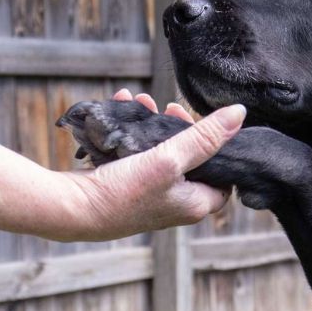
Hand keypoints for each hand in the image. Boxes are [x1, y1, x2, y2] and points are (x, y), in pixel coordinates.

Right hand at [57, 89, 245, 240]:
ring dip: (153, 126)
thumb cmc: (124, 191)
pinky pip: (138, 155)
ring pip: (162, 154)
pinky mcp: (128, 189)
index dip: (218, 149)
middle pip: (192, 161)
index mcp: (196, 205)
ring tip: (142, 102)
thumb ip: (205, 137)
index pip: (224, 178)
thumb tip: (239, 114)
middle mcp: (176, 205)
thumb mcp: (170, 159)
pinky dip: (133, 133)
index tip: (201, 125)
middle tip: (169, 108)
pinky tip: (122, 107)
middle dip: (179, 129)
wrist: (72, 208)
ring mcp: (151, 198)